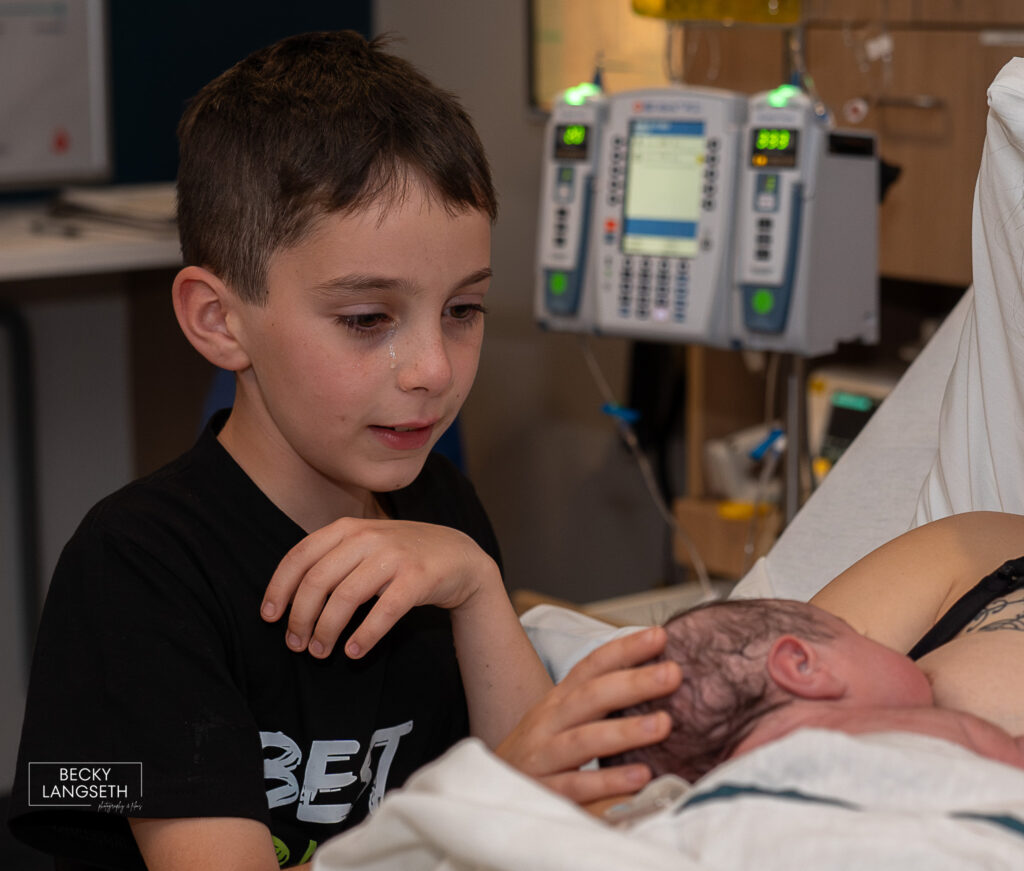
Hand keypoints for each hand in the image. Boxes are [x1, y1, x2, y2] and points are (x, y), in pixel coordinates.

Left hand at [260, 517, 499, 658]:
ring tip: (320, 652)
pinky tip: (354, 652)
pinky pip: (384, 611)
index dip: (278, 589)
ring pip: (346, 597)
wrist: (459, 555)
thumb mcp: (364, 545)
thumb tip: (287, 598)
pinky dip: (365, 635)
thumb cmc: (402, 556)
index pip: (299, 556)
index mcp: (347, 528)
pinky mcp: (418, 578)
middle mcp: (368, 536)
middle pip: (318, 580)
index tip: (269, 618)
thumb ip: (331, 559)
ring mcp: (394, 556)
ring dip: (327, 631)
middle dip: (300, 617)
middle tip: (296, 645)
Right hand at [496, 626, 681, 805]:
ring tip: (664, 724)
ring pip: (584, 739)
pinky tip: (640, 777)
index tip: (659, 636)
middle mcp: (548, 722)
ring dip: (625, 731)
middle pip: (591, 696)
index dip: (624, 649)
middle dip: (634, 683)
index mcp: (558, 701)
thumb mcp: (563, 721)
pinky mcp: (542, 793)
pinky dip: (608, 781)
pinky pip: (576, 787)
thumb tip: (655, 681)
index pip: (591, 667)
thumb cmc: (539, 755)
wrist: (490, 796)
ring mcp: (542, 757)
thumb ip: (600, 704)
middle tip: (673, 673)